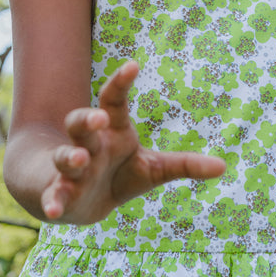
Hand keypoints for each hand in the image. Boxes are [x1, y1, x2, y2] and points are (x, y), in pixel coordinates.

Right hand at [42, 59, 225, 223]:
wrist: (72, 199)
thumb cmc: (115, 175)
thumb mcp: (152, 169)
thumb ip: (183, 165)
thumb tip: (224, 167)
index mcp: (112, 132)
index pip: (114, 101)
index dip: (121, 82)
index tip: (133, 65)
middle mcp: (88, 145)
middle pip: (82, 123)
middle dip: (88, 118)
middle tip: (99, 117)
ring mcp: (70, 170)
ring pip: (67, 157)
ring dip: (71, 157)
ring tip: (80, 160)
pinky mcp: (58, 195)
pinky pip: (54, 196)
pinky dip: (52, 203)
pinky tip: (52, 212)